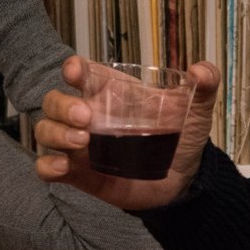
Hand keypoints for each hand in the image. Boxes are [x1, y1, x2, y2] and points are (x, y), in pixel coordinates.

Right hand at [34, 56, 219, 210]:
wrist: (184, 181)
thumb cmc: (182, 138)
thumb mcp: (195, 109)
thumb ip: (204, 85)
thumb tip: (201, 70)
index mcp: (109, 92)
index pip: (79, 72)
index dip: (72, 68)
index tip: (76, 72)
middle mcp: (88, 116)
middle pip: (54, 101)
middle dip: (62, 106)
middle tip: (87, 118)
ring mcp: (79, 146)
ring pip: (46, 130)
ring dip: (55, 133)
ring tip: (82, 142)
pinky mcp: (78, 174)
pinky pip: (47, 167)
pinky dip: (47, 165)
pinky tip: (63, 167)